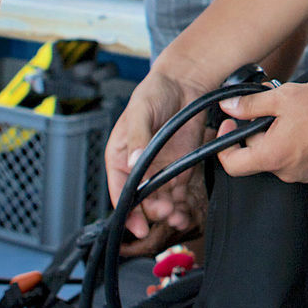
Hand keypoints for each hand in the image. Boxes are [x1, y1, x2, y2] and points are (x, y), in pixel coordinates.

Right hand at [105, 69, 205, 247]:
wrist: (185, 82)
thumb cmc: (154, 92)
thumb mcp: (140, 112)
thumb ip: (137, 137)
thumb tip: (133, 162)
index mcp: (120, 155)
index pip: (120, 189)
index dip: (127, 210)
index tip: (137, 225)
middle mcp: (139, 166)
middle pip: (142, 198)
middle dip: (152, 212)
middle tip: (166, 215)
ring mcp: (160, 167)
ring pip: (161, 199)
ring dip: (168, 212)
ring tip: (178, 218)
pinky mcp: (180, 166)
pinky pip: (179, 192)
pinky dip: (182, 204)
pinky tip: (187, 213)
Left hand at [215, 81, 307, 183]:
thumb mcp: (282, 97)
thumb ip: (250, 105)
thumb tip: (229, 108)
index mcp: (272, 155)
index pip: (232, 164)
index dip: (225, 145)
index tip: (231, 127)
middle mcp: (287, 172)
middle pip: (256, 158)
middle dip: (257, 135)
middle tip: (269, 113)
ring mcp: (304, 175)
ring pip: (278, 160)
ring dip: (278, 141)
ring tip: (293, 120)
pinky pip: (297, 163)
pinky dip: (296, 148)